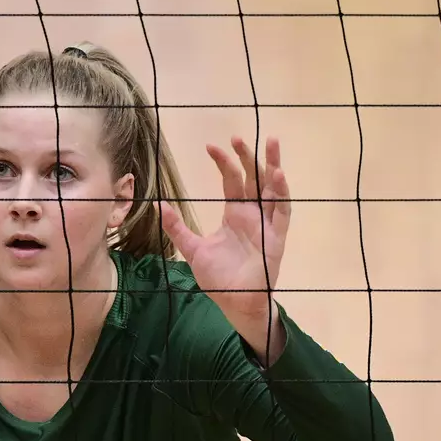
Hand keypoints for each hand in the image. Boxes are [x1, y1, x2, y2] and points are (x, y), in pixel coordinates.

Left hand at [162, 135, 290, 321]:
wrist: (234, 304)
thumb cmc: (219, 279)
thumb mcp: (193, 249)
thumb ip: (177, 227)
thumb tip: (158, 204)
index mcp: (235, 214)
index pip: (231, 180)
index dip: (224, 162)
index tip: (210, 146)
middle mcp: (253, 214)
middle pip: (253, 177)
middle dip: (248, 156)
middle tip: (238, 136)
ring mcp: (267, 224)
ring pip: (273, 188)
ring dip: (273, 165)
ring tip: (272, 141)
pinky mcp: (276, 238)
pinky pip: (282, 212)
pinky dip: (282, 193)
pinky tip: (278, 176)